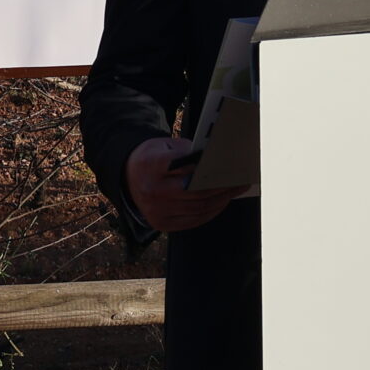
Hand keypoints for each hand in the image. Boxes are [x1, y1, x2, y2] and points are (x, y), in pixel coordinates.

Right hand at [126, 136, 243, 232]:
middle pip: (197, 192)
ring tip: (235, 190)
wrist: (128, 177)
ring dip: (221, 200)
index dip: (212, 170)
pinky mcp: (161, 223)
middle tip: (241, 180)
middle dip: (223, 187)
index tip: (231, 167)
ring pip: (198, 208)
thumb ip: (189, 152)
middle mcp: (152, 191)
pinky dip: (211, 212)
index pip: (188, 168)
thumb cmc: (153, 158)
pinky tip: (221, 202)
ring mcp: (156, 210)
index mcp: (152, 165)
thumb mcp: (166, 145)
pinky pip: (193, 220)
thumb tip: (219, 161)